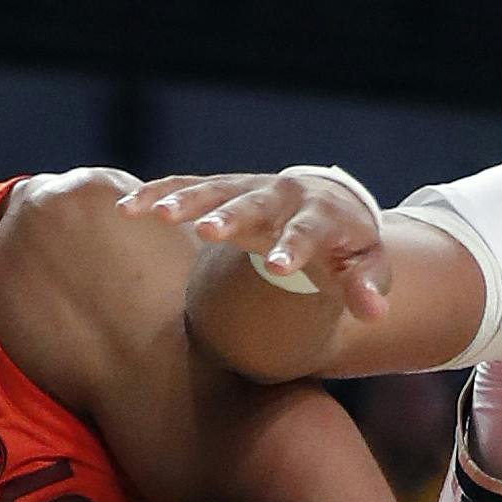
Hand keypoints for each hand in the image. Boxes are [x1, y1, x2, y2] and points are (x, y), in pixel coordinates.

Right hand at [118, 172, 391, 320]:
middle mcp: (281, 194)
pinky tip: (126, 207)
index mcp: (320, 214)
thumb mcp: (368, 267)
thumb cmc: (348, 247)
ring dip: (181, 199)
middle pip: (254, 203)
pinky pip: (186, 186)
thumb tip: (375, 315)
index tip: (278, 266)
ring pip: (212, 189)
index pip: (306, 230)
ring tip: (146, 213)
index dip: (293, 247)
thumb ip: (368, 288)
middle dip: (231, 216)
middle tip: (208, 231)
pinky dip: (157, 193)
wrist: (333, 204)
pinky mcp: (223, 189)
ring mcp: (248, 188)